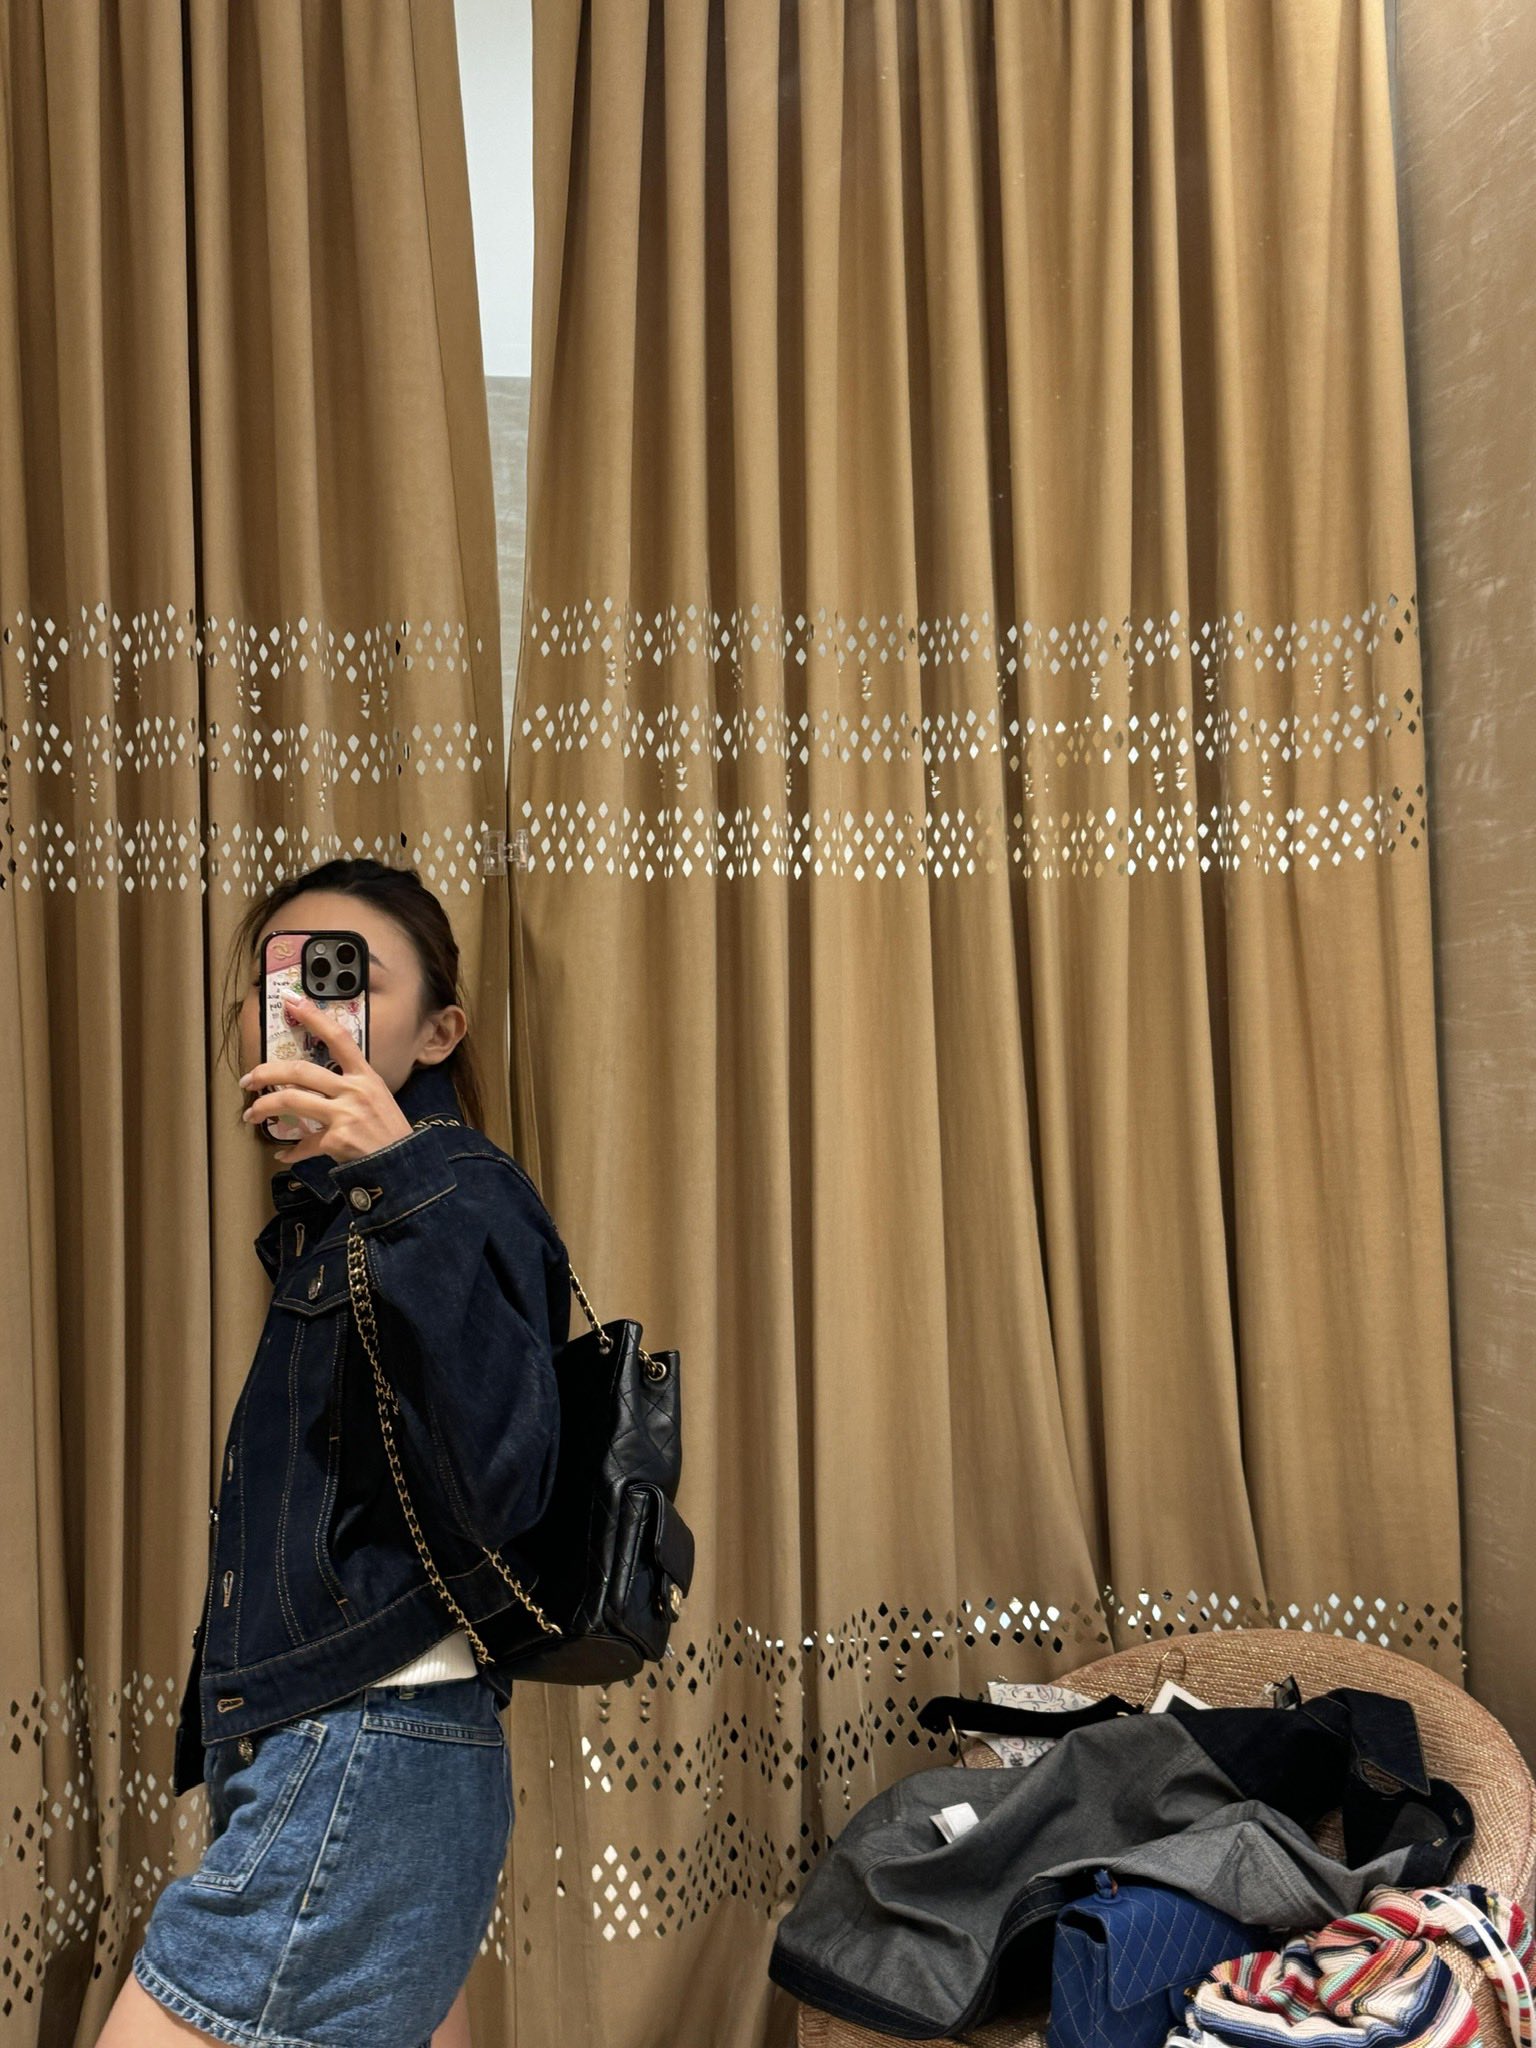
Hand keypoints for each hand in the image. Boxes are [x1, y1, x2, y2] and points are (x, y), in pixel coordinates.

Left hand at [239, 992, 413, 1164]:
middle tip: (248, 1079)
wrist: (404, 1164)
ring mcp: (345, 1114)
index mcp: (365, 1076)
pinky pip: (305, 1143)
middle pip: (300, 1071)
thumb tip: (315, 1084)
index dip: (314, 1018)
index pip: (338, 1038)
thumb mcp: (377, 1097)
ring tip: (251, 1114)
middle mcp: (354, 1090)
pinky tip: (282, 1155)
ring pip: (292, 1100)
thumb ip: (349, 1086)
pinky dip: (290, 1152)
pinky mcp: (337, 1140)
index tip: (292, 1001)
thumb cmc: (389, 1130)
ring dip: (264, 1107)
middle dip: (266, 1073)